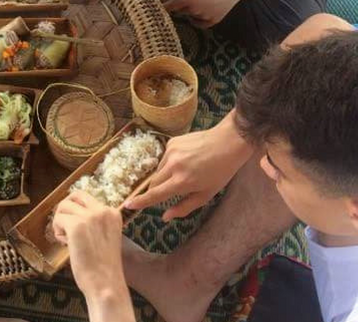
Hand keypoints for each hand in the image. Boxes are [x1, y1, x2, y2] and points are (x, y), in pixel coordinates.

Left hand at [52, 191, 126, 295]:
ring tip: (66, 239)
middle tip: (64, 226)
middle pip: (75, 196)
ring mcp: (90, 217)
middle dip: (65, 209)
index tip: (78, 229)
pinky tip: (65, 244)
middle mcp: (103, 210)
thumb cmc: (103, 266)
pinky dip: (57, 231)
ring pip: (63, 207)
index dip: (77, 212)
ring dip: (60, 222)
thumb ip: (95, 223)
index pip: (87, 198)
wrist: (105, 283)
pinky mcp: (77, 226)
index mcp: (113, 213)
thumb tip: (74, 212)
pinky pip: (58, 219)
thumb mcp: (105, 236)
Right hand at [122, 122, 250, 219]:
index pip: (155, 194)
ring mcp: (171, 152)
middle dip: (157, 190)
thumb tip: (165, 216)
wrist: (229, 141)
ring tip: (186, 172)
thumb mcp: (206, 194)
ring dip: (166, 176)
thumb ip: (184, 207)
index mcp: (182, 182)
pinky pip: (165, 158)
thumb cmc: (221, 172)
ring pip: (159, 170)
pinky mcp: (171, 142)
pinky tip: (187, 160)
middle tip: (170, 190)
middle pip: (154, 183)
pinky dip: (171, 163)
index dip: (141, 201)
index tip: (128, 204)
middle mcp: (173, 166)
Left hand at [162, 0, 247, 27]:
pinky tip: (201, 12)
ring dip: (191, 11)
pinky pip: (200, 24)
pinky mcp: (213, 21)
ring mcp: (204, 17)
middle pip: (181, 10)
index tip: (162, 6)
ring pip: (191, 16)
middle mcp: (195, 10)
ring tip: (200, 0)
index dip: (166, 6)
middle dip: (181, 5)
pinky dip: (198, 20)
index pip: (171, 6)